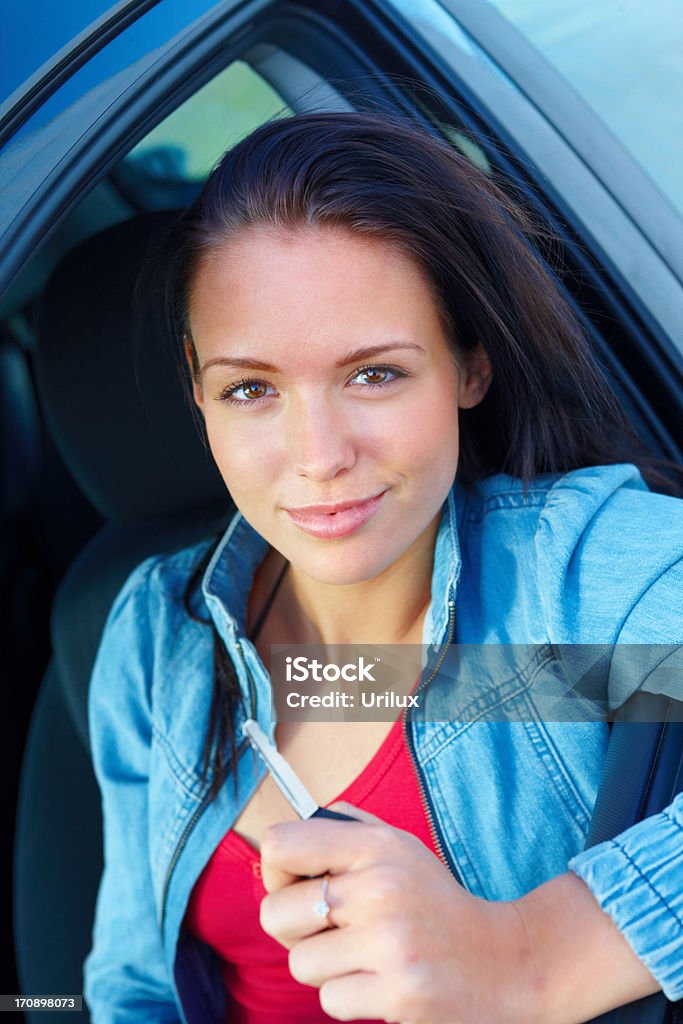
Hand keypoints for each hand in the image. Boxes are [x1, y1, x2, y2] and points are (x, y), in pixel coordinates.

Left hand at [259, 801, 539, 1022]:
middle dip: (294, 930)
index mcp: (375, 845)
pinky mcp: (398, 993)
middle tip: (332, 931)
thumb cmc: (438, 904)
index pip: (280, 846)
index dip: (276, 872)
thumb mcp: (399, 847)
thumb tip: (282, 842)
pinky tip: (382, 982)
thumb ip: (344, 830)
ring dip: (327, 968)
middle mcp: (379, 887)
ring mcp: (389, 942)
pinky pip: (330, 1000)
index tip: (297, 886)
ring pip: (300, 964)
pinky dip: (351, 997)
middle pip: (275, 913)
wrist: (508, 962)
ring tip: (366, 957)